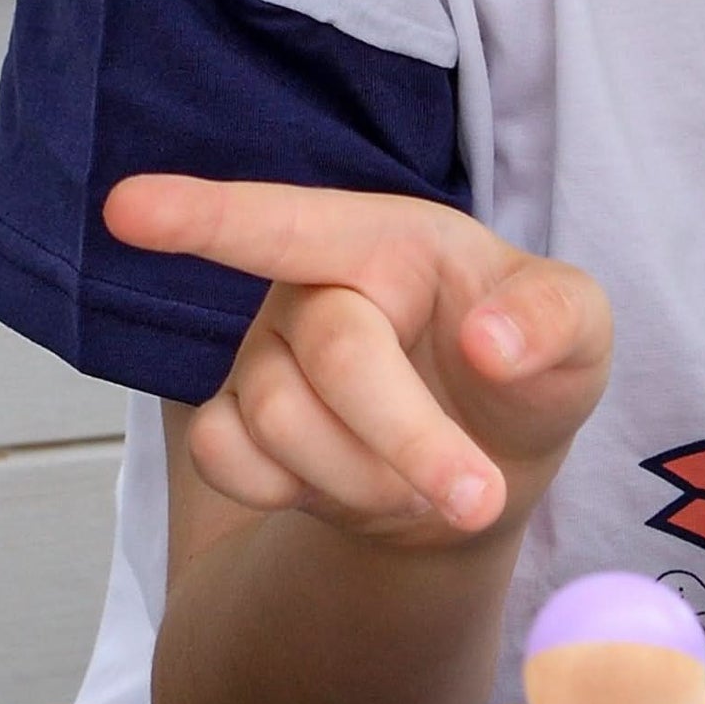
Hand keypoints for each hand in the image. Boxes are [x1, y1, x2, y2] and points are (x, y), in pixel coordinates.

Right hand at [107, 176, 609, 545]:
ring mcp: (260, 360)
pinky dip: (303, 493)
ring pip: (283, 426)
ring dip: (373, 478)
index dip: (203, 214)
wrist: (485, 468)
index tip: (125, 207)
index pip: (286, 223)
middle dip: (409, 437)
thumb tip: (490, 344)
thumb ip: (556, 319)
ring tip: (425, 480)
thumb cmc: (527, 370)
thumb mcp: (579, 334)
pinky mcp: (234, 430)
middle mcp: (306, 289)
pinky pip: (233, 467)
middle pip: (332, 357)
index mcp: (382, 239)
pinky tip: (351, 485)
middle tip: (476, 496)